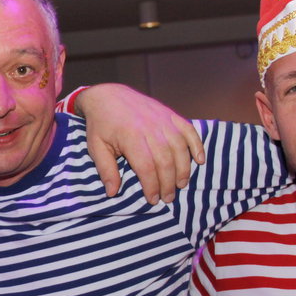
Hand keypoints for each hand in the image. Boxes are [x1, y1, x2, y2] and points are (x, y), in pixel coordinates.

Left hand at [75, 83, 203, 202]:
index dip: (152, 186)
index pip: (146, 167)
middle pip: (166, 161)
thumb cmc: (101, 124)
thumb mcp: (96, 147)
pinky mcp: (170, 114)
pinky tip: (200, 161)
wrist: (107, 95)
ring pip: (180, 148)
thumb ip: (106, 170)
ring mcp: (163, 119)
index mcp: (130, 136)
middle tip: (168, 198)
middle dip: (168, 183)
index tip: (153, 200)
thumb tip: (112, 193)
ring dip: (183, 169)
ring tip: (181, 184)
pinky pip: (189, 130)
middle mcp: (150, 127)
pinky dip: (197, 145)